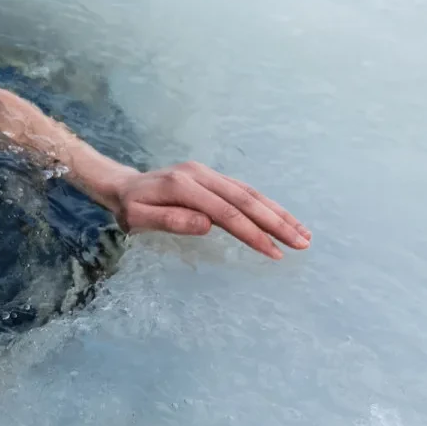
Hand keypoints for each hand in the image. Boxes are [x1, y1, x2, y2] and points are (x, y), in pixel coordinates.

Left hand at [105, 161, 309, 259]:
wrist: (122, 185)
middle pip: (245, 199)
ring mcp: (208, 173)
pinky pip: (244, 190)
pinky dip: (266, 205)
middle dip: (277, 222)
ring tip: (304, 233)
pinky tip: (282, 218)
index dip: (251, 233)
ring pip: (249, 192)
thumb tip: (207, 225)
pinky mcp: (212, 177)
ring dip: (278, 213)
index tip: (274, 252)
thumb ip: (170, 220)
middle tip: (303, 243)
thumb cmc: (129, 208)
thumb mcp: (138, 219)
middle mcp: (200, 174)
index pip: (225, 212)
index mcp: (182, 186)